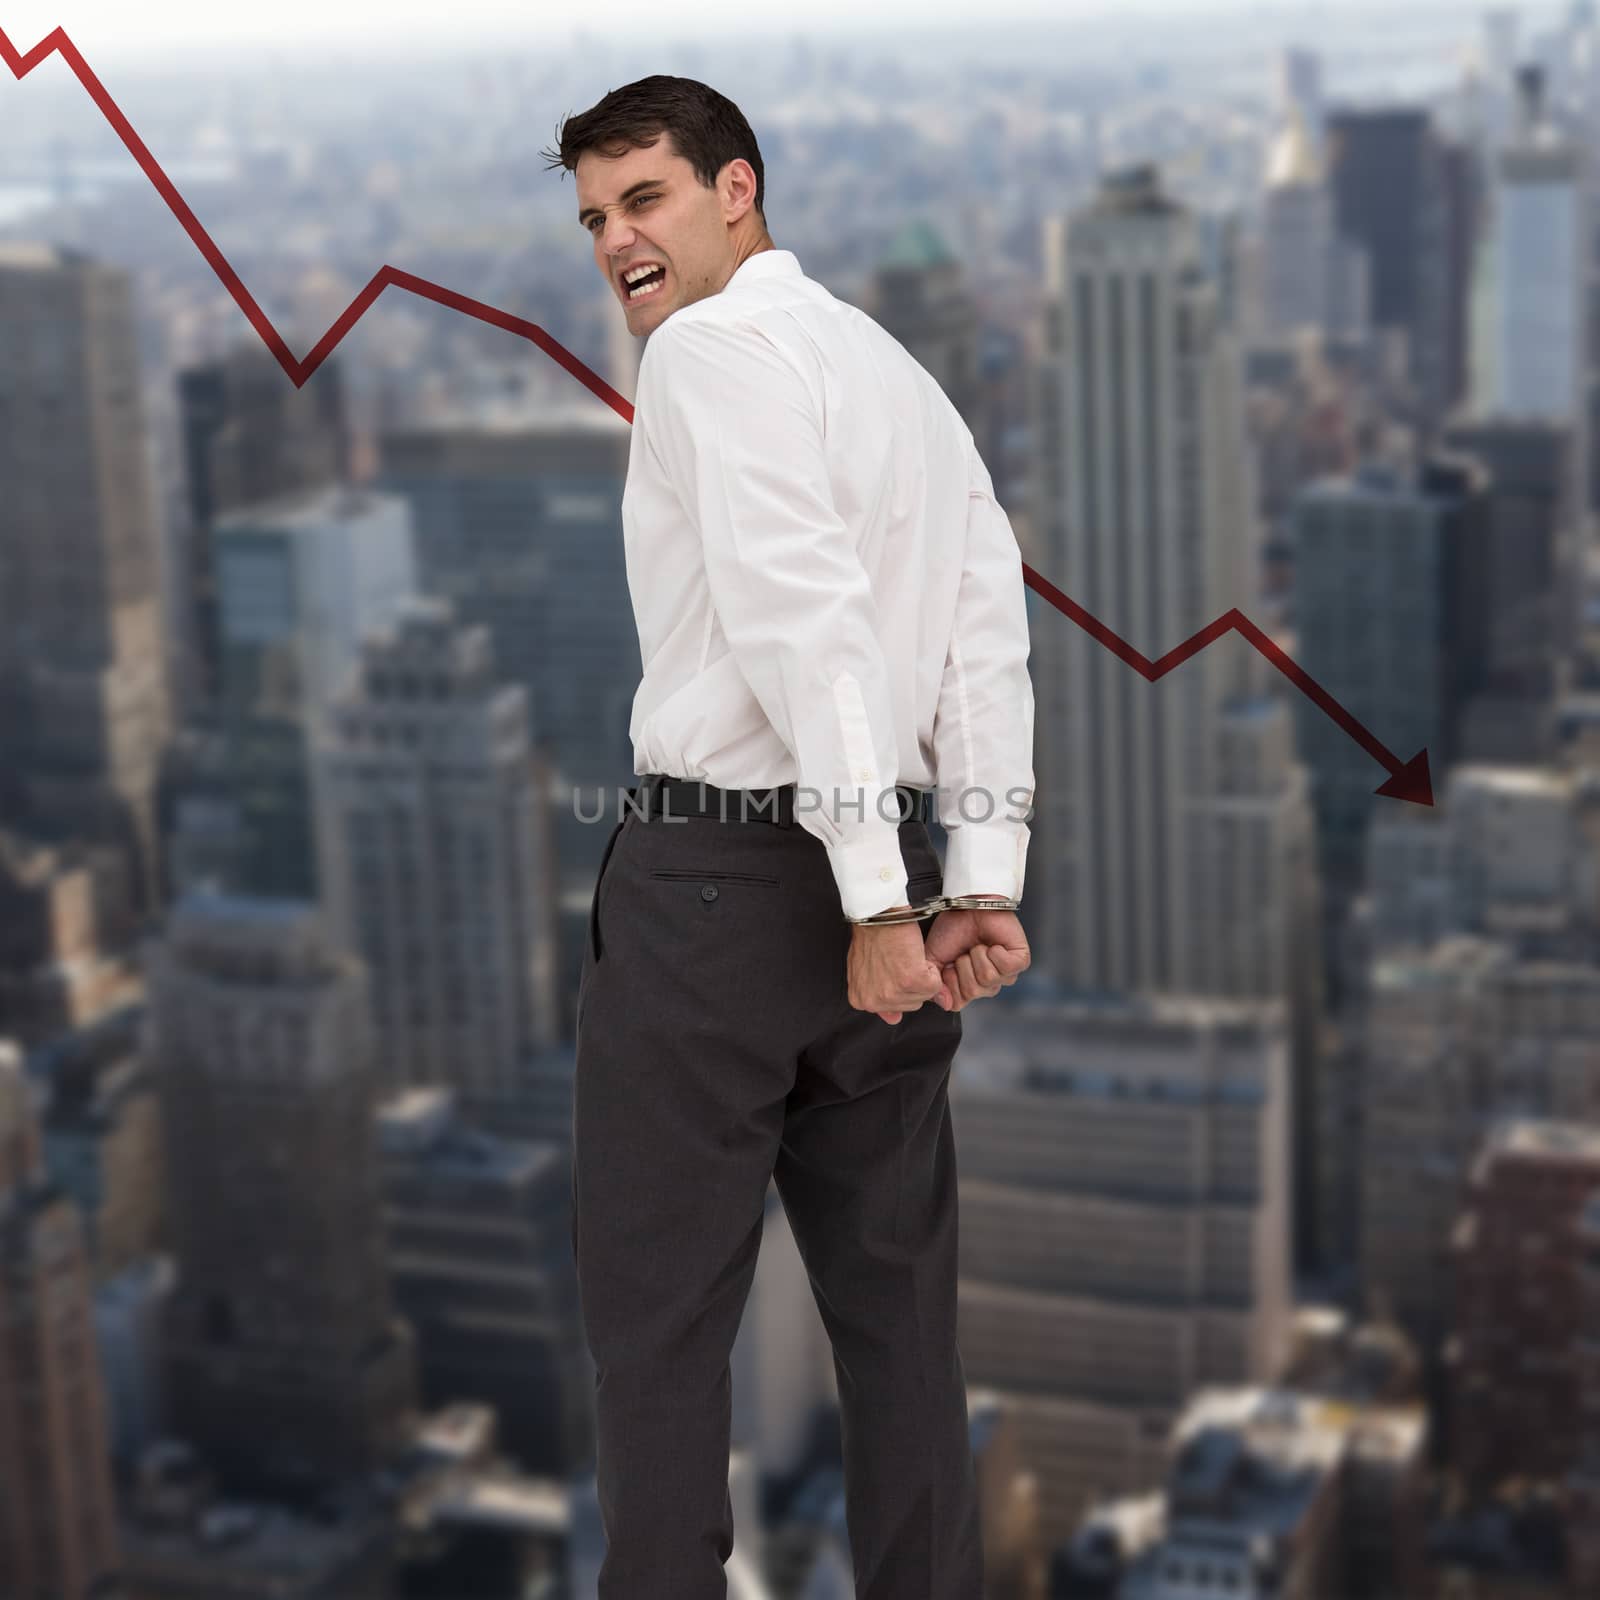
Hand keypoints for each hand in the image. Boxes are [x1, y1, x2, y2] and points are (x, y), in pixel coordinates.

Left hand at [847, 909, 943, 1023]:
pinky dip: (930, 967)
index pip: (895, 1008)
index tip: (896, 973)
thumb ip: (877, 996)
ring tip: (906, 957)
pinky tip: (913, 955)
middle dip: (913, 982)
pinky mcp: (911, 981)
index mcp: (861, 999)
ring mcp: (891, 993)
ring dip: (923, 974)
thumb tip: (893, 1019)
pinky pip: (934, 983)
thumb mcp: (864, 970)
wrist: (877, 914)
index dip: (901, 986)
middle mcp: (873, 1001)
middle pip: (912, 1003)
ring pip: (925, 994)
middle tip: (900, 961)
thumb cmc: (871, 934)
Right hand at [923, 902, 1029, 1011]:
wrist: (968, 905)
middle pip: (972, 990)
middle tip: (965, 950)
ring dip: (978, 955)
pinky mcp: (1020, 961)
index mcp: (968, 986)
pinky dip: (996, 952)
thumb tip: (945, 1003)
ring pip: (988, 978)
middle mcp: (987, 984)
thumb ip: (934, 985)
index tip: (950, 963)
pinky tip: (994, 944)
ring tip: (979, 944)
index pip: (957, 1003)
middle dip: (964, 965)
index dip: (950, 981)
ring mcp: (1005, 975)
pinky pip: (1006, 968)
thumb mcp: (933, 958)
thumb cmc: (953, 928)